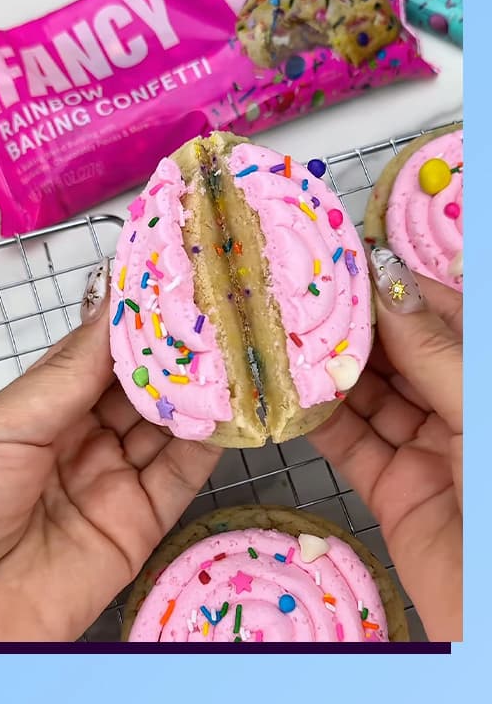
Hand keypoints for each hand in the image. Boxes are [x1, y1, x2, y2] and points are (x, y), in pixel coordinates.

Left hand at [0, 261, 221, 640]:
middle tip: (217, 318)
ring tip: (235, 356)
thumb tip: (115, 303)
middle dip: (177, 357)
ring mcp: (116, 480)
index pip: (102, 357)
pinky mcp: (142, 522)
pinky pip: (181, 476)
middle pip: (141, 391)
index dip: (136, 325)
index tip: (172, 289)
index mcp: (48, 410)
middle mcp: (85, 439)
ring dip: (200, 396)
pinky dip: (209, 446)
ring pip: (168, 428)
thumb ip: (73, 370)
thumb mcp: (15, 422)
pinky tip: (231, 413)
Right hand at [308, 247, 461, 640]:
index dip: (395, 291)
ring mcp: (427, 451)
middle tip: (299, 301)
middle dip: (353, 330)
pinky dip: (320, 425)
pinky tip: (289, 398)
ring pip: (371, 400)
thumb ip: (432, 352)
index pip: (440, 320)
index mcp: (486, 382)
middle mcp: (459, 411)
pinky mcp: (394, 491)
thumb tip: (386, 283)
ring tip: (284, 341)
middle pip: (400, 358)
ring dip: (329, 375)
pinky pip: (352, 447)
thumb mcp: (479, 412)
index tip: (345, 265)